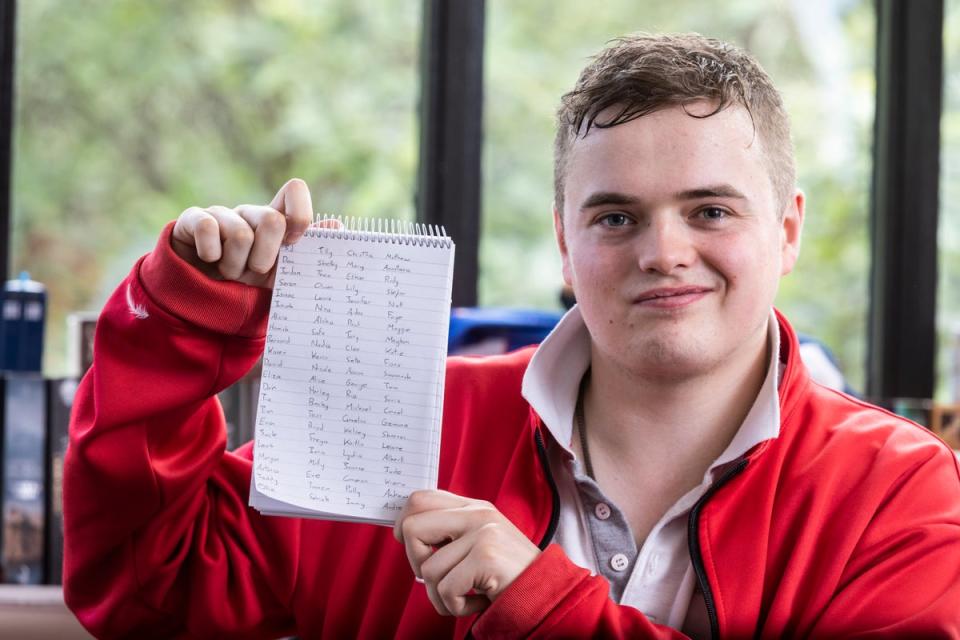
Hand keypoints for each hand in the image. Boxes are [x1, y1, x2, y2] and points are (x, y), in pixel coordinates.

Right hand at [171, 178, 313, 287]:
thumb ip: (307, 254)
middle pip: (272, 220)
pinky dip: (211, 255)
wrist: (203, 293)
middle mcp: (250, 212)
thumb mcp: (280, 274)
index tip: (295, 243)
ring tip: (229, 273)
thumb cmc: (247, 281)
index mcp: (275, 221)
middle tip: (254, 271)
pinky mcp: (193, 218)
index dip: (300, 214)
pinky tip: (209, 261)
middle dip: (265, 257)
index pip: (294, 190)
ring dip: (235, 265)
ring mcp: (222, 213)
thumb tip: (337, 226)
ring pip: (240, 234)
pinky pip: (208, 228)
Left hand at [393, 490, 539, 616]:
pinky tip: (478, 601)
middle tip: (438, 577)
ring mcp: (483, 533)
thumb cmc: (507, 576)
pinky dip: (456, 606)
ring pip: (428, 570)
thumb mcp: (479, 543)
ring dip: (442, 596)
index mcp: (474, 507)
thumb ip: (451, 532)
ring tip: (468, 594)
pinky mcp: (486, 556)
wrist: (547, 594)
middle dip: (416, 562)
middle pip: (412, 528)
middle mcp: (478, 514)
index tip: (411, 546)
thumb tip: (405, 531)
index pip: (421, 498)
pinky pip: (445, 589)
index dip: (404, 524)